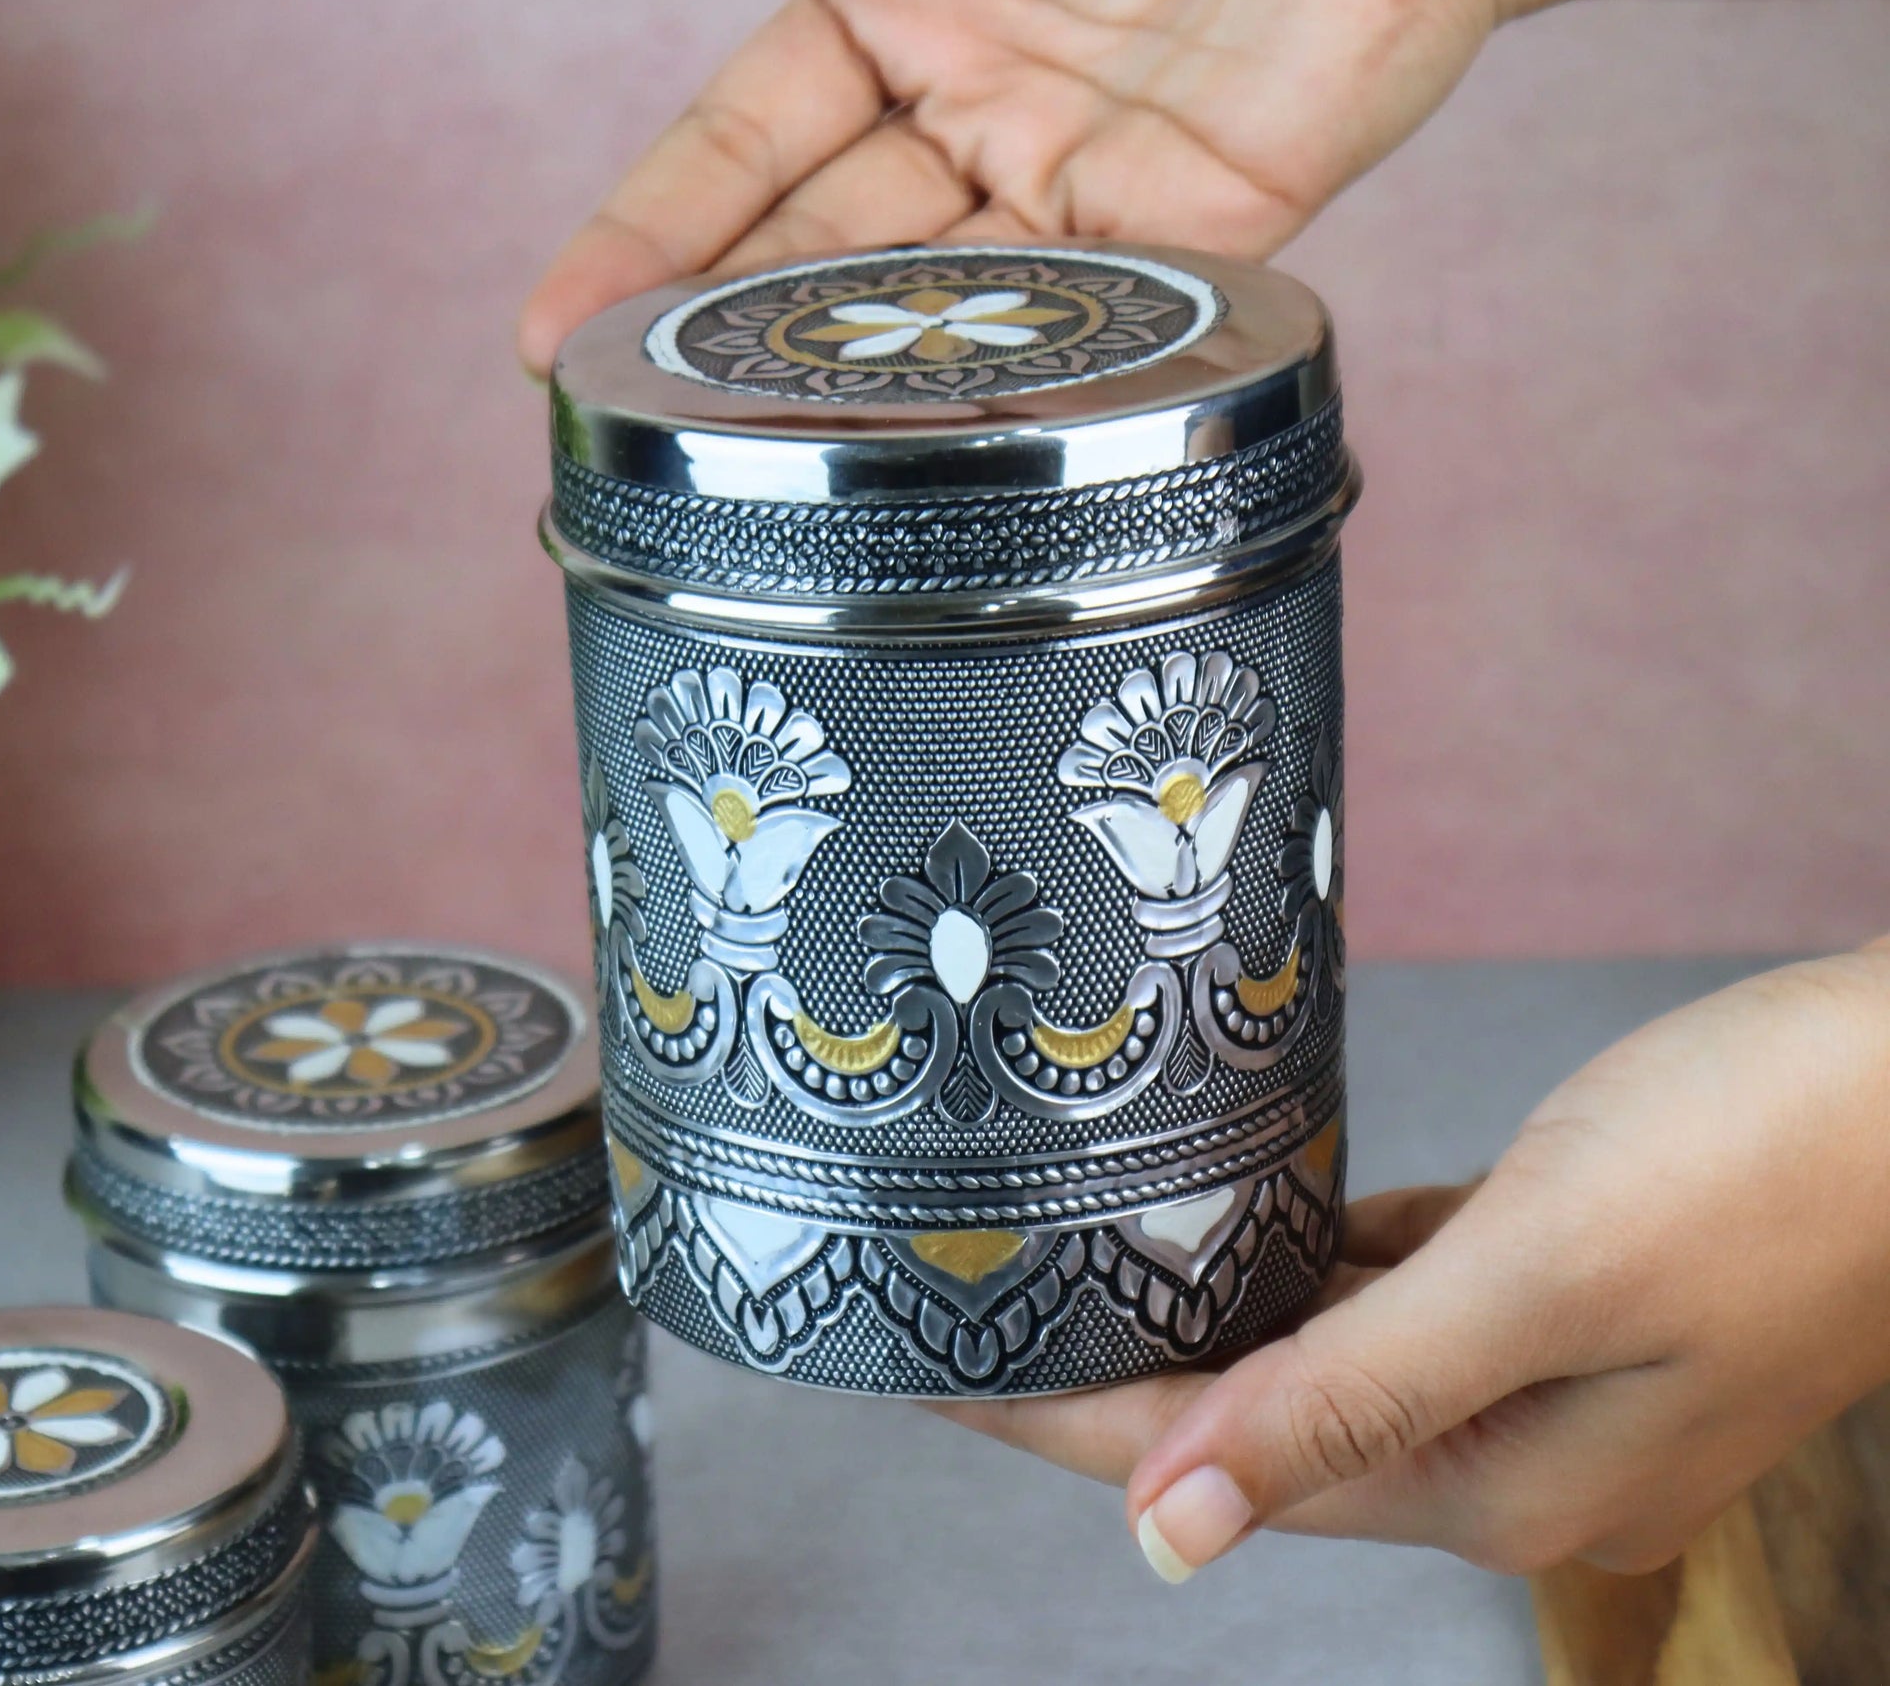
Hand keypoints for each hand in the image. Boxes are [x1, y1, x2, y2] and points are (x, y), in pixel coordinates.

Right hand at [517, 0, 1566, 368]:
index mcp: (896, 1)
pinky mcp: (1183, 235)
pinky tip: (915, 453)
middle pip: (812, 251)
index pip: (735, 141)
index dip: (643, 232)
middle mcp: (965, 110)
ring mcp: (1069, 182)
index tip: (552, 328)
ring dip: (840, 386)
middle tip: (626, 431)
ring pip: (926, 310)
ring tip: (742, 467)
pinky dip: (997, 386)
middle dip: (715, 341)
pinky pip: (1072, 326)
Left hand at [945, 942, 1889, 1578]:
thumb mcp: (1545, 1279)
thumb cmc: (1763, 1164)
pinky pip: (1396, 1286)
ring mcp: (1541, 1368)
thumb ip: (1353, 1399)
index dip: (1070, 1418)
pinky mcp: (1563, 1282)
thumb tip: (1166, 1536)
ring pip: (1323, 1345)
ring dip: (1207, 1305)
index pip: (1220, 1462)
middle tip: (975, 1285)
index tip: (937, 1365)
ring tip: (1074, 1246)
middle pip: (1258, 1410)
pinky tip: (1240, 1214)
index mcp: (1494, 1482)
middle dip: (1117, 1360)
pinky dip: (1312, 1257)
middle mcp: (1508, 1448)